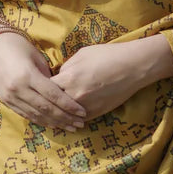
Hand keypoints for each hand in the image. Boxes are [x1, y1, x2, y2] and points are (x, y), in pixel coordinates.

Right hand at [0, 33, 86, 131]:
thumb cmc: (19, 47)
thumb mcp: (37, 57)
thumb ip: (48, 76)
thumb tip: (62, 92)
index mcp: (28, 75)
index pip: (53, 95)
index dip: (69, 106)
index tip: (82, 112)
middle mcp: (18, 89)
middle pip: (46, 109)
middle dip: (65, 118)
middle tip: (80, 124)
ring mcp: (10, 97)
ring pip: (36, 115)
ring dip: (55, 123)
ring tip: (70, 127)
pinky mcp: (6, 101)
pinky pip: (26, 115)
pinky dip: (41, 121)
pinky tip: (53, 124)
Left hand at [53, 34, 172, 122]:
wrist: (132, 67)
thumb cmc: (108, 55)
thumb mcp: (82, 54)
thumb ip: (67, 67)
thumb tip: (60, 76)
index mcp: (69, 77)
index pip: (46, 88)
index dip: (42, 88)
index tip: (39, 89)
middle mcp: (75, 94)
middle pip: (53, 104)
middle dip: (47, 103)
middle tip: (41, 105)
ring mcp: (86, 106)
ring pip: (65, 115)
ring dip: (58, 115)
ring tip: (50, 117)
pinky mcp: (96, 113)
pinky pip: (78, 119)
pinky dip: (72, 119)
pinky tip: (68, 119)